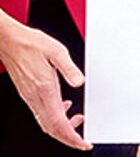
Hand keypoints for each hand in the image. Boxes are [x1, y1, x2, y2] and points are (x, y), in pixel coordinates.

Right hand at [0, 14, 87, 149]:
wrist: (10, 41)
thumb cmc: (31, 44)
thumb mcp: (57, 51)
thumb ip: (69, 68)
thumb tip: (79, 82)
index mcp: (44, 89)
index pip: (58, 123)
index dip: (72, 137)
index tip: (83, 143)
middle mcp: (35, 96)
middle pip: (52, 128)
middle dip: (68, 138)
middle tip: (83, 141)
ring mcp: (30, 96)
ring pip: (46, 122)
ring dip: (62, 128)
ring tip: (78, 124)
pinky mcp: (28, 93)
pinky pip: (42, 113)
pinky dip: (55, 117)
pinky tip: (65, 108)